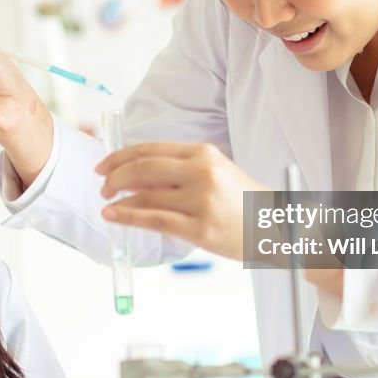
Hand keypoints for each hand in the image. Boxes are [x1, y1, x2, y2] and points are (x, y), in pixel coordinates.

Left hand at [96, 142, 267, 259]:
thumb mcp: (214, 173)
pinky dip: (128, 217)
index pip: (150, 149)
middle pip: (143, 168)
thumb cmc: (240, 201)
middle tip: (103, 186)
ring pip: (146, 195)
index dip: (120, 156)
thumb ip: (178, 171)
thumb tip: (133, 177)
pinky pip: (154, 220)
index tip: (104, 165)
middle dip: (115, 176)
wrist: (274, 227)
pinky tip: (114, 216)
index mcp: (203, 153)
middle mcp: (202, 172)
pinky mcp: (200, 228)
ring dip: (118, 199)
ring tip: (107, 203)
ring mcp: (201, 200)